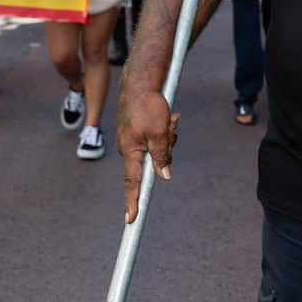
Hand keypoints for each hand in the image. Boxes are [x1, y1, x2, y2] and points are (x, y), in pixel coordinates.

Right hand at [118, 88, 179, 222]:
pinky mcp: (139, 130)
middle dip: (167, 147)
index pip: (132, 183)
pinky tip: (168, 115)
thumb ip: (161, 156)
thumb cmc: (147, 105)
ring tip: (169, 118)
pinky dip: (165, 128)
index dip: (133, 201)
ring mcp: (134, 139)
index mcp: (131, 152)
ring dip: (168, 134)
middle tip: (171, 128)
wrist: (140, 82)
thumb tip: (164, 176)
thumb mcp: (159, 132)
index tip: (131, 219)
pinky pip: (157, 136)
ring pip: (159, 147)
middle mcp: (130, 148)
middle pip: (154, 161)